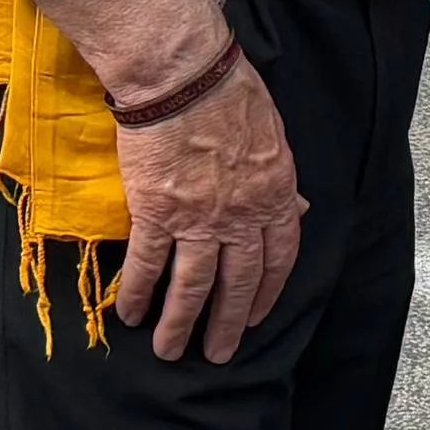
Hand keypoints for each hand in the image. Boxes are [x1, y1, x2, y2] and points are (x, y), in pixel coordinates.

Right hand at [116, 54, 304, 366]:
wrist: (184, 75)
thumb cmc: (229, 90)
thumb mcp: (274, 134)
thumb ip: (281, 178)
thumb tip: (299, 204)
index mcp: (275, 195)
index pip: (278, 258)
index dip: (266, 292)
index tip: (255, 316)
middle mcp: (242, 216)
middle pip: (237, 282)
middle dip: (227, 323)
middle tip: (218, 354)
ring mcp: (199, 219)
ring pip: (192, 285)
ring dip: (180, 323)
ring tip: (169, 351)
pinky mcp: (156, 212)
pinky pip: (148, 263)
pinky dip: (138, 292)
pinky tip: (131, 314)